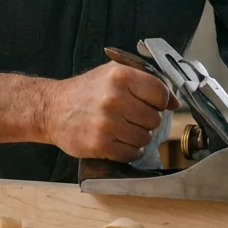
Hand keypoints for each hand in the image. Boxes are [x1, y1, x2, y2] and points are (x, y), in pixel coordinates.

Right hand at [44, 62, 178, 161]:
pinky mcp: (100, 144)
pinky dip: (128, 151)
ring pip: (145, 138)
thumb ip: (146, 81)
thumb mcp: (113, 73)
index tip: (153, 104)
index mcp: (120, 76)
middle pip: (154, 119)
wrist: (52, 109)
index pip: (160, 93)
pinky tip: (117, 141)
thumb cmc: (86, 90)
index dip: (160, 101)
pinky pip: (131, 153)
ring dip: (137, 137)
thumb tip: (175, 102)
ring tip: (122, 129)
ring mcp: (107, 123)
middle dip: (146, 120)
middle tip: (131, 117)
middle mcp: (114, 98)